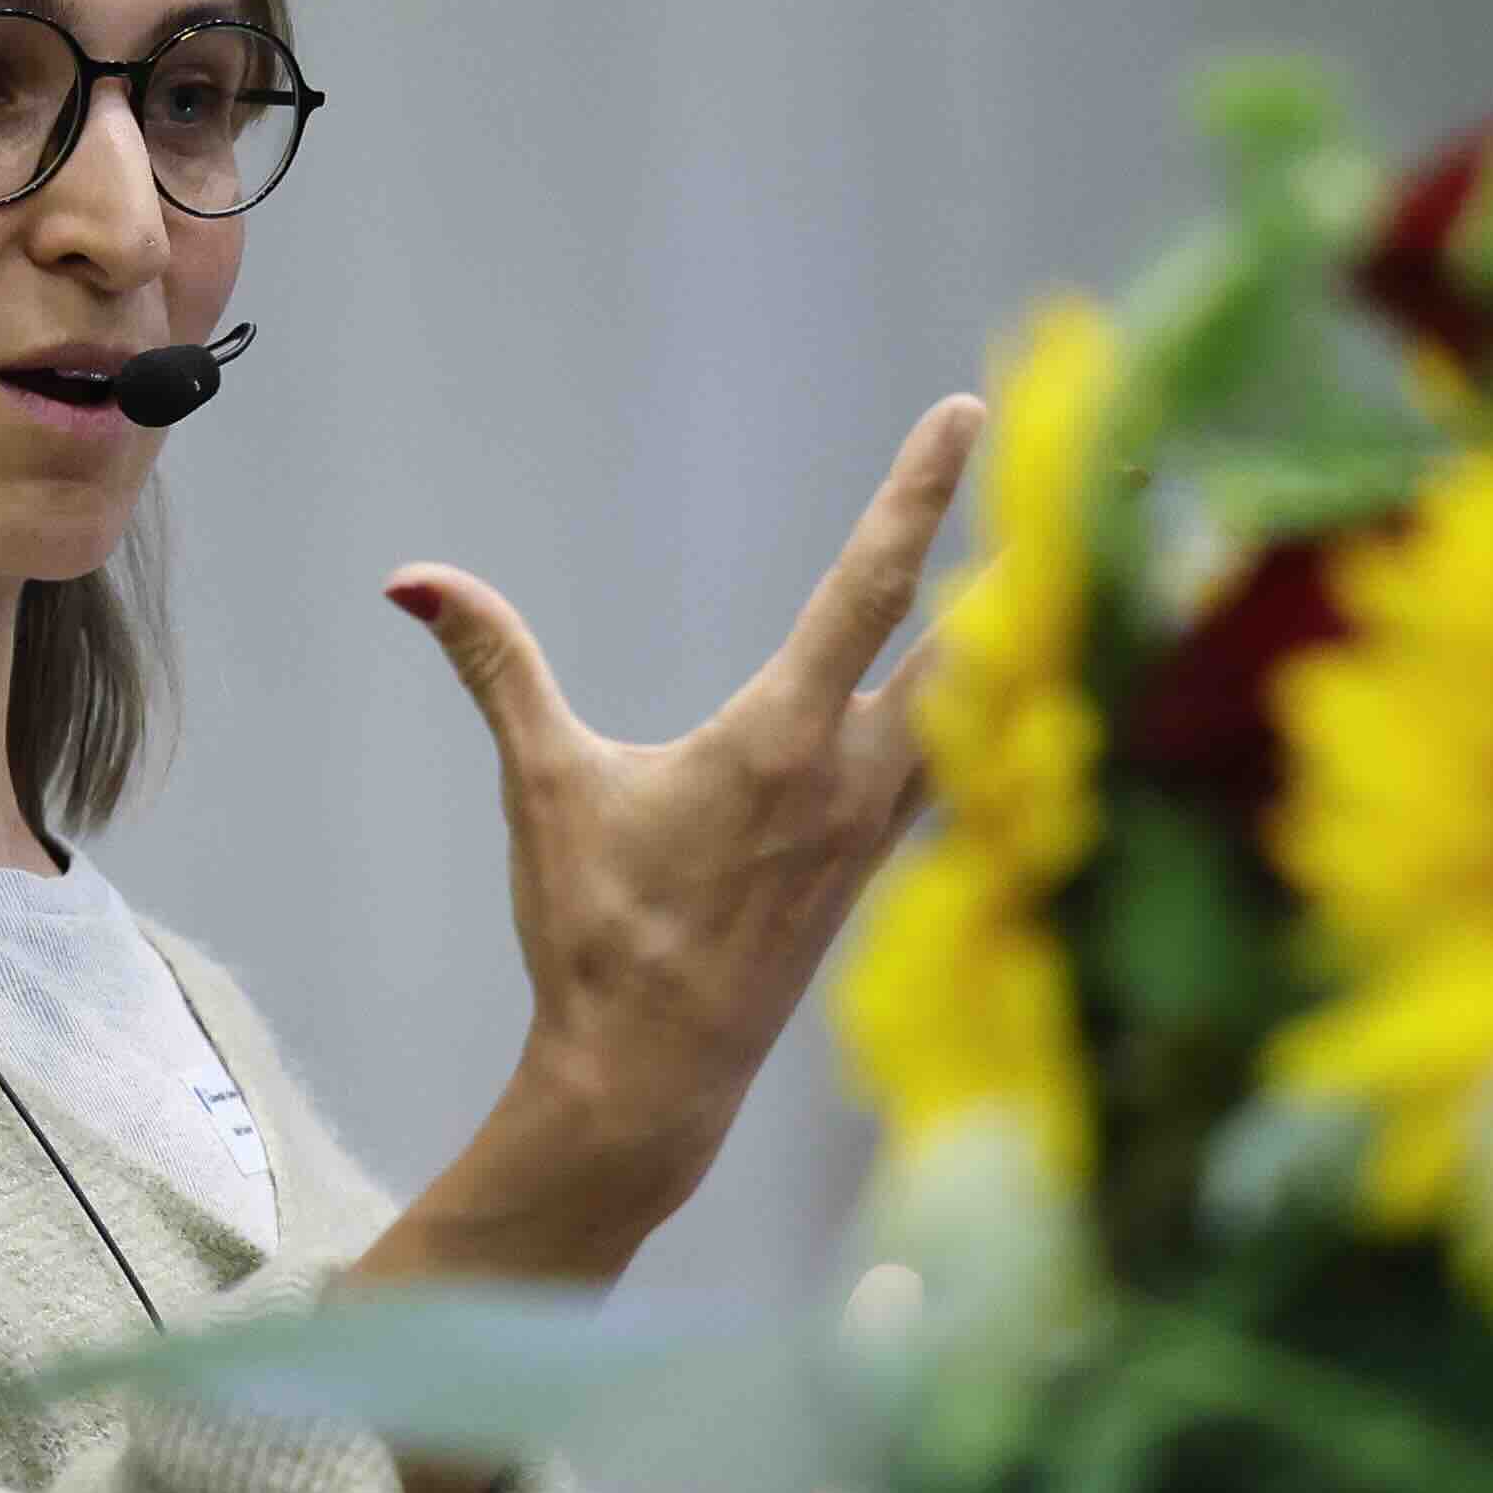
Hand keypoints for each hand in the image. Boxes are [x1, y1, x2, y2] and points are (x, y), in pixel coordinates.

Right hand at [383, 394, 984, 1275]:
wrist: (651, 1077)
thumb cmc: (597, 934)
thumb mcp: (545, 788)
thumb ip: (497, 668)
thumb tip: (413, 579)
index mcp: (782, 740)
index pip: (870, 583)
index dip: (919, 491)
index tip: (967, 415)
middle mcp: (854, 776)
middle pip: (971, 642)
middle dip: (1023, 557)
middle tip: (1078, 477)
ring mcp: (879, 828)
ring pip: (975, 709)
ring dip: (1014, 639)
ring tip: (1062, 568)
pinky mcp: (878, 869)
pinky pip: (955, 773)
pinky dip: (985, 721)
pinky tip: (1002, 702)